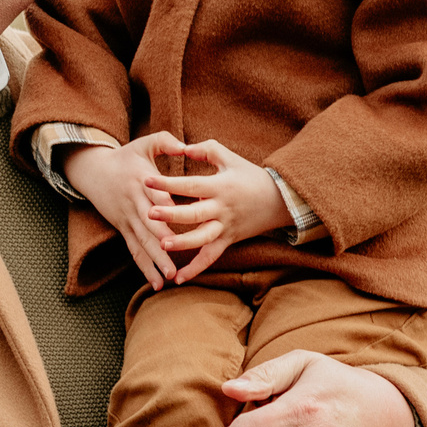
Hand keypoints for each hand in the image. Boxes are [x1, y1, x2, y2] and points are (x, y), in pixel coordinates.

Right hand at [58, 133, 184, 288]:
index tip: (185, 223)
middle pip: (150, 227)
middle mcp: (135, 204)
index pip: (157, 199)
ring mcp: (128, 219)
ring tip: (168, 278)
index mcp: (143, 182)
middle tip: (177, 263)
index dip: (169, 212)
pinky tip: (156, 282)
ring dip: (155, 262)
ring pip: (142, 243)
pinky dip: (145, 267)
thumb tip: (185, 146)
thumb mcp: (143, 143)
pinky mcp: (123, 229)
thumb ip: (165, 142)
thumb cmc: (125, 158)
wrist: (94, 171)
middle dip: (164, 246)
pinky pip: (134, 250)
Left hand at [142, 139, 289, 284]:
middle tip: (149, 214)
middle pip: (194, 214)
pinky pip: (211, 257)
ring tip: (162, 245)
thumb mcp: (230, 158)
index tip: (146, 181)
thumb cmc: (251, 176)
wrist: (280, 200)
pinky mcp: (228, 240)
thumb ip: (206, 150)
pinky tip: (178, 278)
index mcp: (220, 186)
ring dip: (183, 244)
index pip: (190, 184)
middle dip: (171, 214)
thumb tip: (182, 148)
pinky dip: (196, 268)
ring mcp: (225, 227)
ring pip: (202, 239)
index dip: (168, 183)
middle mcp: (222, 209)